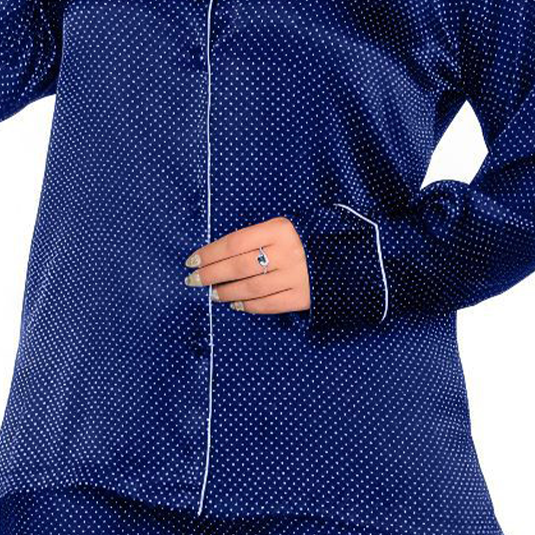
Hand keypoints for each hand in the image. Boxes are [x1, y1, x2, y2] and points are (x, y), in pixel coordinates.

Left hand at [183, 217, 309, 315]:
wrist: (342, 258)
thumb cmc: (302, 240)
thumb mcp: (281, 229)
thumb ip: (254, 238)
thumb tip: (216, 256)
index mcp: (279, 229)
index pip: (234, 242)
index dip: (210, 253)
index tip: (192, 261)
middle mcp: (288, 252)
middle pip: (238, 266)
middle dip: (211, 275)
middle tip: (194, 281)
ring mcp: (296, 276)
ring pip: (250, 287)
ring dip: (226, 292)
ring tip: (213, 294)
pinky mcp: (302, 297)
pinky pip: (268, 304)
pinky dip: (248, 306)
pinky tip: (235, 305)